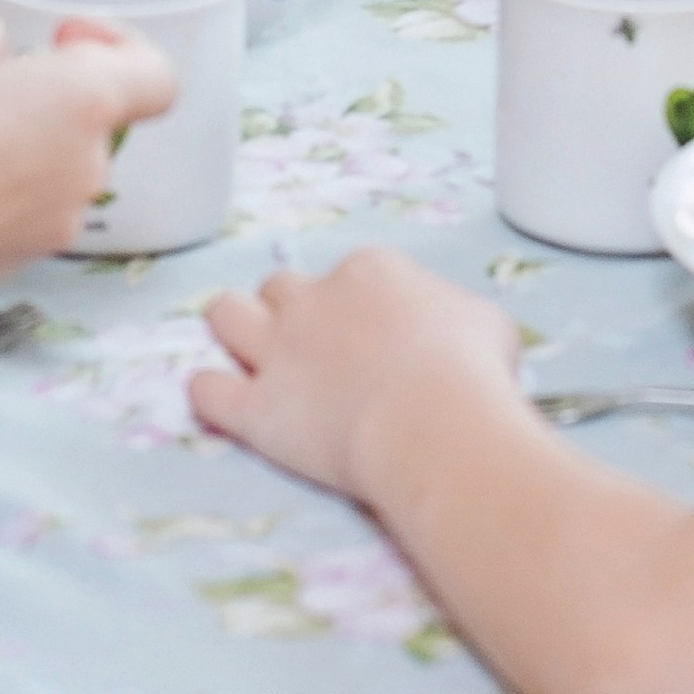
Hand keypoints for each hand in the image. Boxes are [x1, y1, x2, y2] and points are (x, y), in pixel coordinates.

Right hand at [0, 3, 173, 276]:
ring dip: (18, 143)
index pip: (157, 76)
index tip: (63, 38)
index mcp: (89, 100)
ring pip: (55, 165)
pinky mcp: (20, 259)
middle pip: (93, 120)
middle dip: (45, 96)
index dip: (119, 45)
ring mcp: (58, 220)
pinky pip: (22, 208)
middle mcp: (89, 165)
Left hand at [190, 251, 520, 501]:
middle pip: (280, 287)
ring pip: (226, 314)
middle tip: (314, 350)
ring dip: (233, 329)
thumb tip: (456, 334)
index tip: (374, 340)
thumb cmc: (474, 371)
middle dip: (289, 311)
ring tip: (246, 352)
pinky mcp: (258, 408)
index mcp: (369, 270)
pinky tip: (217, 400)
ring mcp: (279, 352)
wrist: (435, 423)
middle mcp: (314, 299)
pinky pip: (207, 390)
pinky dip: (207, 393)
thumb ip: (455, 319)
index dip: (356, 308)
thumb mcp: (486, 323)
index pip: (347, 276)